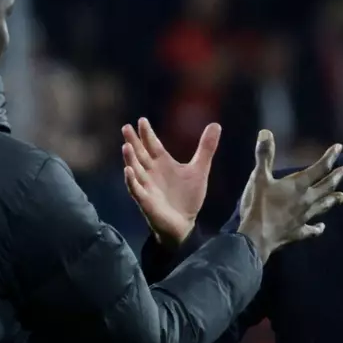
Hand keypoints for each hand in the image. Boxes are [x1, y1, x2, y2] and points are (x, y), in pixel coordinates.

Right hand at [121, 117, 217, 246]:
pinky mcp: (146, 201)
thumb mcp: (199, 169)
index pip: (152, 145)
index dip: (147, 133)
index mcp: (162, 163)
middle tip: (126, 127)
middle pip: (140, 154)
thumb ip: (206, 148)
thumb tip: (216, 124)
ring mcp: (147, 186)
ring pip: (135, 170)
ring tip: (126, 146)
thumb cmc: (188, 196)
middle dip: (133, 142)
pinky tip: (128, 171)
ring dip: (130, 159)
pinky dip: (132, 181)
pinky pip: (136, 190)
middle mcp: (151, 172)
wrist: (185, 223)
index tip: (142, 120)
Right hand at [236, 131, 342, 261]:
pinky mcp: (298, 232)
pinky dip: (317, 228)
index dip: (330, 157)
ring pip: (323, 206)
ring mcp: (304, 217)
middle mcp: (306, 200)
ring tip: (342, 196)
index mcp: (298, 185)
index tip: (339, 148)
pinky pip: (311, 230)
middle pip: (326, 187)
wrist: (256, 236)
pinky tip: (322, 227)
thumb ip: (264, 155)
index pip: (319, 168)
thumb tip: (266, 132)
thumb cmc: (258, 205)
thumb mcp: (258, 178)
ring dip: (333, 200)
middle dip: (337, 178)